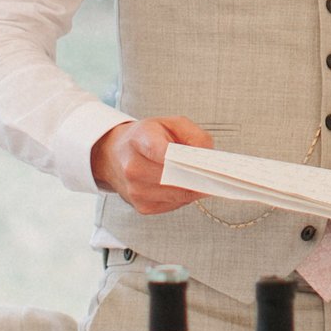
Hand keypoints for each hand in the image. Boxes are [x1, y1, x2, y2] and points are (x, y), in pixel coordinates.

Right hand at [89, 115, 211, 216]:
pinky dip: (184, 197)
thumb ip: (193, 134)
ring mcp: (136, 191)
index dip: (182, 158)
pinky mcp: (142, 207)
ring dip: (193, 189)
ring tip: (203, 178)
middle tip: (216, 173)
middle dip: (197, 176)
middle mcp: (133, 168)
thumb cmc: (145, 138)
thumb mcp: (169, 123)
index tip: (201, 161)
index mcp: (139, 140)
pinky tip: (185, 186)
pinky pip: (174, 205)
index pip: (160, 151)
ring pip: (178, 195)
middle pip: (174, 178)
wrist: (114, 155)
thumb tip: (208, 155)